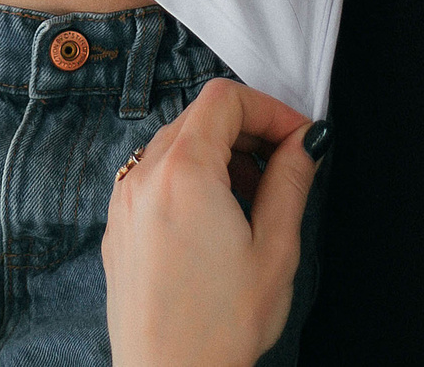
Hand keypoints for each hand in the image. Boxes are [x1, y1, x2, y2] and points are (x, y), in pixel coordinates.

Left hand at [104, 80, 320, 366]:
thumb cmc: (220, 325)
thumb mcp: (275, 248)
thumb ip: (291, 180)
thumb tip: (306, 141)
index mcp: (184, 172)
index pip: (224, 99)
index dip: (269, 108)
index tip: (298, 137)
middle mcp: (143, 177)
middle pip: (198, 117)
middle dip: (247, 130)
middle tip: (284, 164)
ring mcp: (123, 203)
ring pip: (173, 145)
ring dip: (218, 154)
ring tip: (253, 199)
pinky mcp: (117, 230)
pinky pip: (153, 178)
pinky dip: (188, 180)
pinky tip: (216, 220)